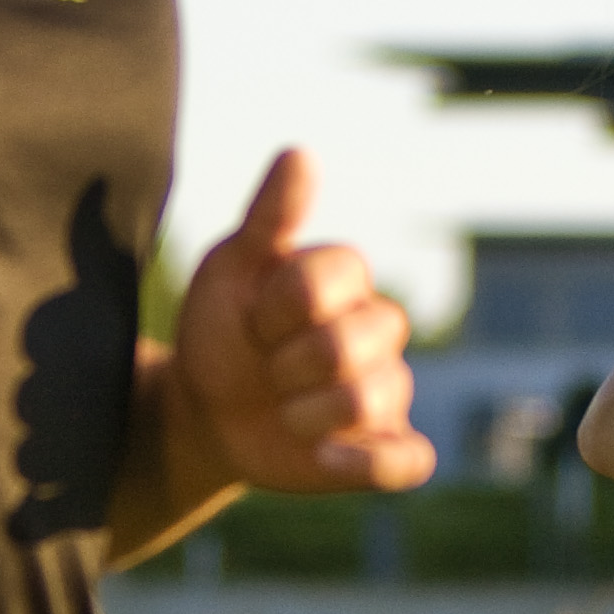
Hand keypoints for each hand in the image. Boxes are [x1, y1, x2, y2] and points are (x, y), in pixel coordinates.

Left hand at [170, 149, 435, 494]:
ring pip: (367, 400)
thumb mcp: (231, 268)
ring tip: (282, 411)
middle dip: (284, 364)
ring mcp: (389, 392)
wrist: (206, 409)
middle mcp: (380, 331)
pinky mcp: (386, 449)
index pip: (323, 283)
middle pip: (348, 345)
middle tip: (265, 367)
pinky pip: (407, 460)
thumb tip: (300, 153)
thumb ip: (269, 216)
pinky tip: (323, 455)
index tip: (252, 318)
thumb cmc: (223, 329)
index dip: (273, 309)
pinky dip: (368, 460)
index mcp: (348, 280)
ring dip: (301, 412)